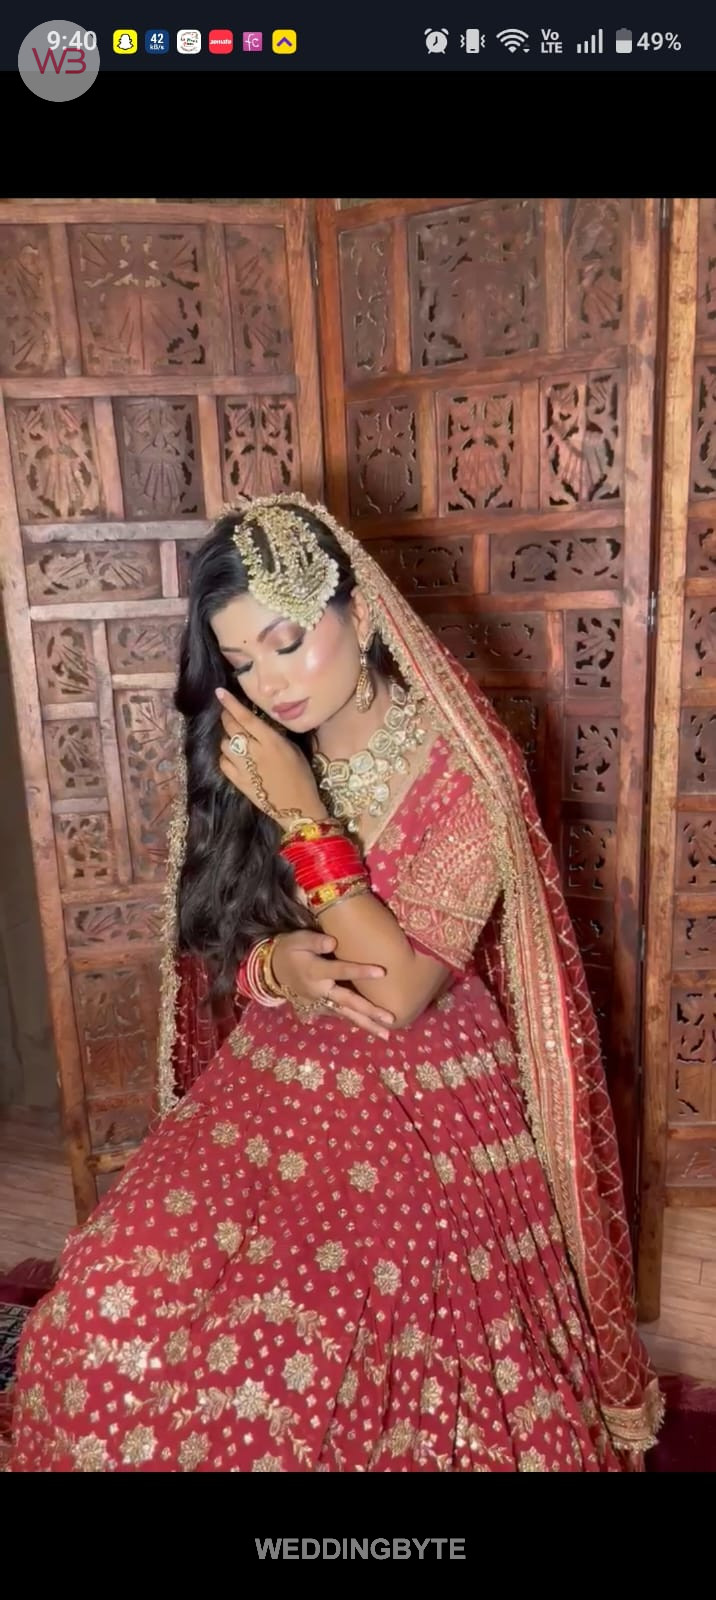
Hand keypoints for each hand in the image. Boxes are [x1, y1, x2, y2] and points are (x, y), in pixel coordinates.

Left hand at [216, 687, 325, 823]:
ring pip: (225, 744)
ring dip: (228, 738)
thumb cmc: (301, 776)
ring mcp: (244, 767)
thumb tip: (258, 723)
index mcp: (271, 741)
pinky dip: (226, 757)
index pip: (246, 717)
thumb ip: (274, 735)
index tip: (219, 693)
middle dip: (227, 717)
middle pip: (232, 728)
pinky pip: (223, 763)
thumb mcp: (293, 749)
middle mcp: (255, 752)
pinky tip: (233, 758)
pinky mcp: (238, 782)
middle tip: (228, 714)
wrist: (298, 808)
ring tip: (236, 739)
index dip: (230, 704)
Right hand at [271, 930, 393, 1039]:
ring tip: (387, 1036)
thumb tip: (333, 941)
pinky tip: (372, 1030)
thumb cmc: (290, 950)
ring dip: (367, 1025)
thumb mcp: (297, 940)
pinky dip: (355, 1023)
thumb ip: (315, 940)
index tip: (382, 972)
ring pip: (346, 1015)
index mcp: (315, 972)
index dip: (360, 971)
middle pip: (348, 1002)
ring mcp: (320, 1002)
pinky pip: (341, 1016)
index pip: (341, 971)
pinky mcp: (321, 1007)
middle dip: (370, 1011)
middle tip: (390, 1019)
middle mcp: (320, 991)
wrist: (274, 970)